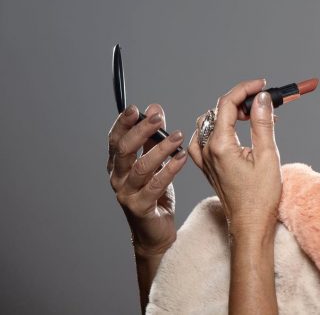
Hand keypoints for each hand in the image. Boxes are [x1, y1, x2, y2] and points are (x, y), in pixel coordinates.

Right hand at [107, 104, 187, 255]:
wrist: (155, 232)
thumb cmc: (154, 194)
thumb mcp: (153, 162)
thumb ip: (152, 137)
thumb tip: (154, 109)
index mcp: (118, 165)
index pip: (115, 140)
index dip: (123, 123)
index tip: (136, 108)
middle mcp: (117, 178)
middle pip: (125, 150)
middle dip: (141, 131)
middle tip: (158, 117)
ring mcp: (127, 194)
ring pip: (141, 167)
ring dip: (160, 149)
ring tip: (178, 136)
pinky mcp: (140, 207)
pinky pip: (156, 185)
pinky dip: (170, 169)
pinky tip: (182, 157)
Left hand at [187, 78, 281, 241]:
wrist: (249, 225)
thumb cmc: (260, 198)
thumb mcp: (267, 156)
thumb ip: (262, 123)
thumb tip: (261, 98)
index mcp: (220, 145)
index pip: (227, 104)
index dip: (245, 89)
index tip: (262, 85)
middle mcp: (206, 149)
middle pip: (218, 110)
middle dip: (241, 101)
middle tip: (264, 104)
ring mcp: (203, 158)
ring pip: (209, 122)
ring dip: (230, 113)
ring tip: (253, 117)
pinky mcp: (206, 166)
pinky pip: (204, 137)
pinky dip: (218, 128)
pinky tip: (234, 132)